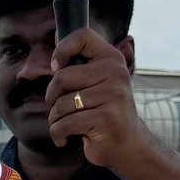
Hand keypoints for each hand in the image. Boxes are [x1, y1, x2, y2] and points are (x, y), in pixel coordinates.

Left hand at [45, 28, 153, 170]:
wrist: (127, 145)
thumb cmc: (102, 112)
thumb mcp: (94, 83)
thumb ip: (78, 64)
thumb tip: (55, 34)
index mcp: (111, 59)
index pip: (82, 36)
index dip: (61, 50)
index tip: (56, 67)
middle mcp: (115, 72)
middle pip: (61, 77)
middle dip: (51, 97)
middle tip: (61, 109)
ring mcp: (114, 94)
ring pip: (61, 104)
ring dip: (55, 119)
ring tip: (68, 125)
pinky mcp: (107, 117)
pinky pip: (65, 124)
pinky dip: (57, 135)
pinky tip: (65, 139)